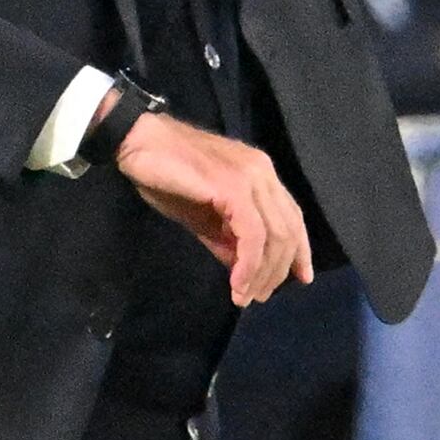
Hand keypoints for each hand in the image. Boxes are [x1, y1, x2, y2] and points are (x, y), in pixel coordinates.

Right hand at [115, 111, 314, 304]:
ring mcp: (251, 177)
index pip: (293, 216)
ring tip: (245, 296)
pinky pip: (252, 234)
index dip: (301, 250)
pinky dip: (248, 264)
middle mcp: (263, 174)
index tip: (302, 279)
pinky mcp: (233, 187)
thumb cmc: (165, 175)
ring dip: (262, 273)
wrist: (137, 143)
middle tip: (257, 297)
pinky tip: (237, 283)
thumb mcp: (202, 216)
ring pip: (275, 235)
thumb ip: (226, 238)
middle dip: (278, 270)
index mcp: (261, 175)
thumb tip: (243, 269)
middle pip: (288, 230)